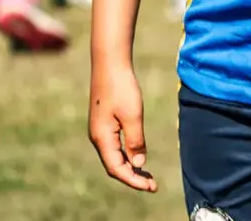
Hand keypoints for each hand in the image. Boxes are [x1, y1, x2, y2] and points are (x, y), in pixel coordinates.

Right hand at [89, 62, 156, 192]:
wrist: (110, 63)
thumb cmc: (121, 87)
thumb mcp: (133, 115)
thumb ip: (135, 140)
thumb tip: (138, 162)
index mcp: (102, 138)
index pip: (117, 168)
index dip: (133, 180)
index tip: (151, 187)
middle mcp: (98, 137)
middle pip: (114, 166)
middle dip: (132, 177)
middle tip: (153, 185)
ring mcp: (100, 130)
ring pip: (114, 157)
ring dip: (130, 167)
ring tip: (148, 176)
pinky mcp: (104, 123)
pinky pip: (114, 147)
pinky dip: (127, 155)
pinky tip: (138, 156)